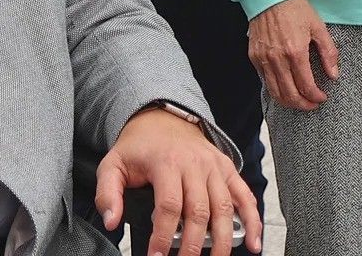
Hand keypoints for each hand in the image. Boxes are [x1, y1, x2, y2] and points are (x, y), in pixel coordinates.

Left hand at [95, 107, 262, 255]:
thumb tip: (111, 222)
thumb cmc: (138, 147)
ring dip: (223, 240)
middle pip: (199, 211)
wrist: (162, 118)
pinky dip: (253, 220)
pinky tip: (253, 243)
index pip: (168, 206)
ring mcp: (214, 167)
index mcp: (166, 163)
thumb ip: (107, 194)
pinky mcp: (227, 169)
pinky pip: (245, 196)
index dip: (163, 236)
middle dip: (192, 245)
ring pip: (224, 208)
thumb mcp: (112, 165)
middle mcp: (194, 164)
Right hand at [247, 0, 338, 111]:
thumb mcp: (318, 26)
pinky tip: (285, 87)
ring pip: (275, 92)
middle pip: (289, 95)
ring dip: (288, 102)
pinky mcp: (254, 57)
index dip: (316, 97)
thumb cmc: (295, 8)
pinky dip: (276, 89)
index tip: (322, 97)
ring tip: (299, 101)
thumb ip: (328, 52)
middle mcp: (277, 59)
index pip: (306, 86)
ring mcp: (263, 59)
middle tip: (312, 105)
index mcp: (295, 51)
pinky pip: (265, 81)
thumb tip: (334, 75)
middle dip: (303, 105)